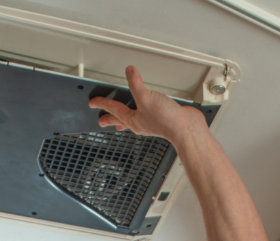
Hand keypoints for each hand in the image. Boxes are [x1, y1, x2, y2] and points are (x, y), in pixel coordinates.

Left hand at [88, 66, 203, 143]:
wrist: (187, 129)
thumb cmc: (167, 120)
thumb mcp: (146, 98)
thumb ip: (136, 84)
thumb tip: (129, 72)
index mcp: (133, 120)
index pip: (113, 110)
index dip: (102, 104)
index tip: (93, 102)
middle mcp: (141, 122)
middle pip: (121, 119)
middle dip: (110, 119)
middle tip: (101, 121)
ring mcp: (151, 121)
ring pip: (133, 118)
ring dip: (125, 118)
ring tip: (120, 119)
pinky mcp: (162, 117)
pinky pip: (147, 113)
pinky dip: (142, 111)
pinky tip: (146, 109)